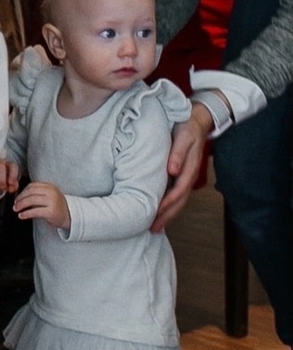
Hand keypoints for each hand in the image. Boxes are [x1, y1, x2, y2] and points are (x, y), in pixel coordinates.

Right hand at [0, 158, 20, 199]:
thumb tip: (12, 188)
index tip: (10, 183)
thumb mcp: (8, 182)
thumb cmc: (0, 179)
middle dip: (2, 181)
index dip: (13, 175)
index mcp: (7, 164)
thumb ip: (13, 186)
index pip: (12, 165)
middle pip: (1, 167)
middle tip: (2, 188)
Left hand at [13, 180, 70, 230]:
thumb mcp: (49, 196)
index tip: (17, 198)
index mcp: (49, 186)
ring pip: (32, 200)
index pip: (32, 186)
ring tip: (16, 209)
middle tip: (15, 204)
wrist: (70, 216)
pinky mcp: (51, 211)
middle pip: (30, 192)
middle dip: (20, 198)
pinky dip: (26, 213)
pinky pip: (35, 211)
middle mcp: (51, 192)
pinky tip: (21, 215)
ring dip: (21, 205)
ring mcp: (52, 201)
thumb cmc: (56, 206)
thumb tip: (20, 197)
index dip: (22, 192)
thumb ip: (38, 193)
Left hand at [153, 109, 210, 230]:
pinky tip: (160, 213)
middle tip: (153, 228)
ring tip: (155, 227)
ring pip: (178, 201)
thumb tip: (173, 170)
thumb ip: (179, 152)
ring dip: (168, 215)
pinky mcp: (181, 176)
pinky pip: (175, 195)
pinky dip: (169, 206)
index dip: (167, 204)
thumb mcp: (184, 136)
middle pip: (179, 202)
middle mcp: (188, 176)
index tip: (156, 213)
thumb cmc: (188, 127)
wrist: (197, 120)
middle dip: (167, 216)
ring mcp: (186, 177)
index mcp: (189, 169)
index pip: (178, 191)